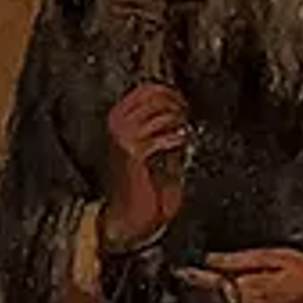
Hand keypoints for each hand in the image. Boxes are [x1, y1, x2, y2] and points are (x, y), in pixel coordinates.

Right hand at [99, 83, 190, 250]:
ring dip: (178, 121)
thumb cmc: (141, 181)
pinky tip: (181, 143)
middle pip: (155, 95)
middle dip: (176, 103)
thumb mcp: (147, 144)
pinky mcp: (133, 152)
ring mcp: (123, 136)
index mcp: (117, 117)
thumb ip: (159, 122)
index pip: (147, 88)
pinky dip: (177, 139)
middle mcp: (116, 123)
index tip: (182, 102)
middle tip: (186, 115)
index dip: (170, 92)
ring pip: (161, 113)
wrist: (129, 214)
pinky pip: (163, 136)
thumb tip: (179, 103)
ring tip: (184, 132)